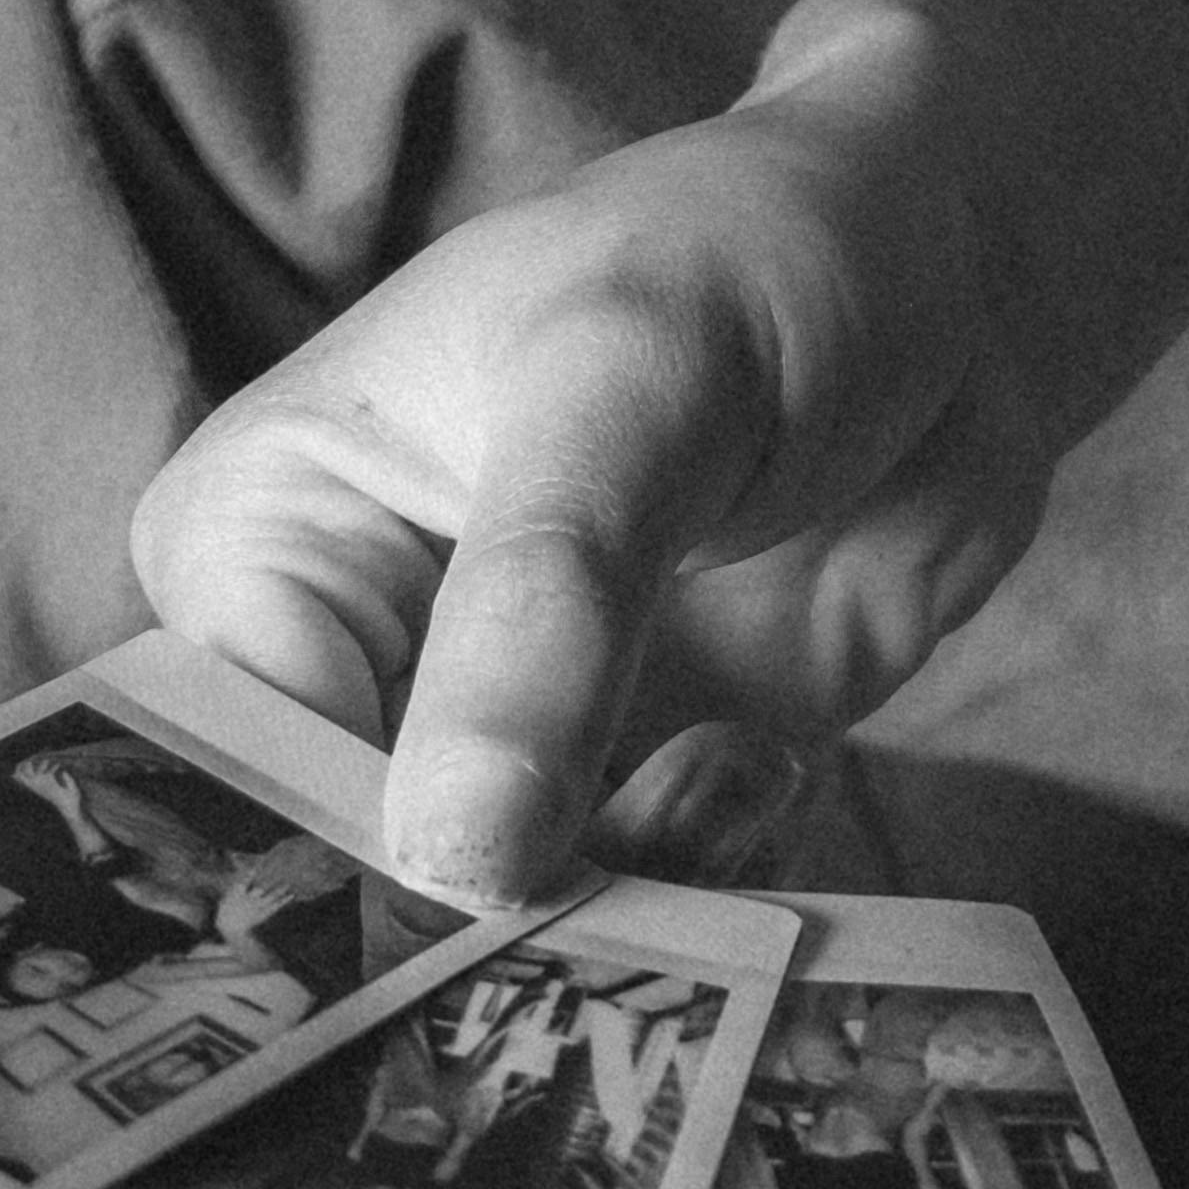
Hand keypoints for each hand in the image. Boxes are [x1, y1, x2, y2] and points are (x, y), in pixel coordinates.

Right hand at [128, 21, 1051, 904]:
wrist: (957, 276)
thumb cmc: (750, 253)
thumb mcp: (630, 378)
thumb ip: (539, 604)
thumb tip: (447, 853)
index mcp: (261, 538)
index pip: (231, 767)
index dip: (327, 869)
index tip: (456, 903)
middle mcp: (352, 666)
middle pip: (349, 891)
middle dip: (480, 925)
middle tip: (610, 880)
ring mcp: (502, 744)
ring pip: (504, 936)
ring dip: (623, 904)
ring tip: (721, 778)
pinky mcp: (640, 796)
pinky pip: (641, 926)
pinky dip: (712, 889)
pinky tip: (768, 764)